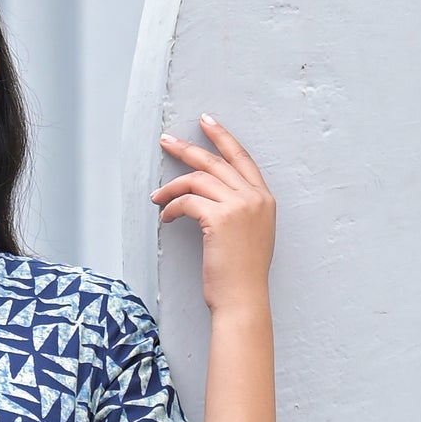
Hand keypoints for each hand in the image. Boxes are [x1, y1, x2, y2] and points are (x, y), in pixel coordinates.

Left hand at [152, 117, 275, 315]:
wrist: (243, 299)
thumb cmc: (242, 274)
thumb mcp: (251, 234)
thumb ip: (241, 210)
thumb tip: (212, 198)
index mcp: (264, 199)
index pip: (242, 158)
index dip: (222, 137)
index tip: (206, 122)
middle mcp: (254, 197)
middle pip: (215, 161)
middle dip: (187, 149)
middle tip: (166, 142)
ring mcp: (239, 206)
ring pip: (197, 179)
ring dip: (172, 187)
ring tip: (156, 196)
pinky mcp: (219, 218)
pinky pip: (187, 201)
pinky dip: (171, 207)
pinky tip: (165, 217)